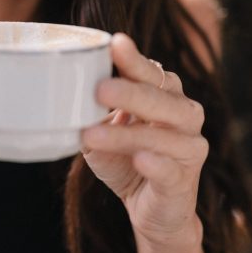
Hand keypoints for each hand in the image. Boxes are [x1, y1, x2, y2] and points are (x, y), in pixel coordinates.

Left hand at [81, 33, 208, 247]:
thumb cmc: (125, 159)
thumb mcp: (102, 130)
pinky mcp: (184, 180)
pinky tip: (140, 159)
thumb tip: (62, 90)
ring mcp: (189, 148)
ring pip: (163, 135)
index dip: (133, 59)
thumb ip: (92, 111)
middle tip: (101, 89)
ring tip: (92, 134)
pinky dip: (155, 163)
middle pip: (161, 98)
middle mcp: (184, 116)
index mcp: (165, 96)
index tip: (115, 43)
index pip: (151, 73)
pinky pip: (171, 169)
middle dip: (131, 92)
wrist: (149, 208)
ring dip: (127, 134)